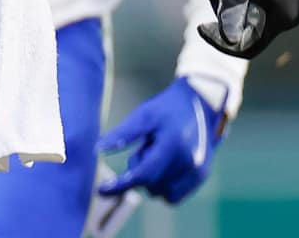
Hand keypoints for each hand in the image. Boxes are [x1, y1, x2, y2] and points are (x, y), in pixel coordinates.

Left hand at [96, 78, 223, 204]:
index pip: (142, 175)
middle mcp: (188, 163)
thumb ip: (123, 134)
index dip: (120, 184)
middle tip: (145, 147)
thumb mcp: (144, 114)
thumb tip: (97, 150)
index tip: (101, 189)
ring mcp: (197, 172)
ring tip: (157, 153)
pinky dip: (163, 185)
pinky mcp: (201, 176)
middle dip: (139, 170)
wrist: (201, 104)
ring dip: (151, 180)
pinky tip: (164, 164)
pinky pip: (174, 195)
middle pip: (150, 185)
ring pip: (161, 193)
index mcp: (173, 145)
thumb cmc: (167, 108)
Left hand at [198, 0, 298, 57]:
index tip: (201, 26)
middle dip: (227, 12)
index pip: (248, 45)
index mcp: (283, 15)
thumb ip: (231, 8)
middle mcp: (296, 12)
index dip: (221, 40)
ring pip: (258, 12)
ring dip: (236, 0)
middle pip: (253, 28)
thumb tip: (230, 39)